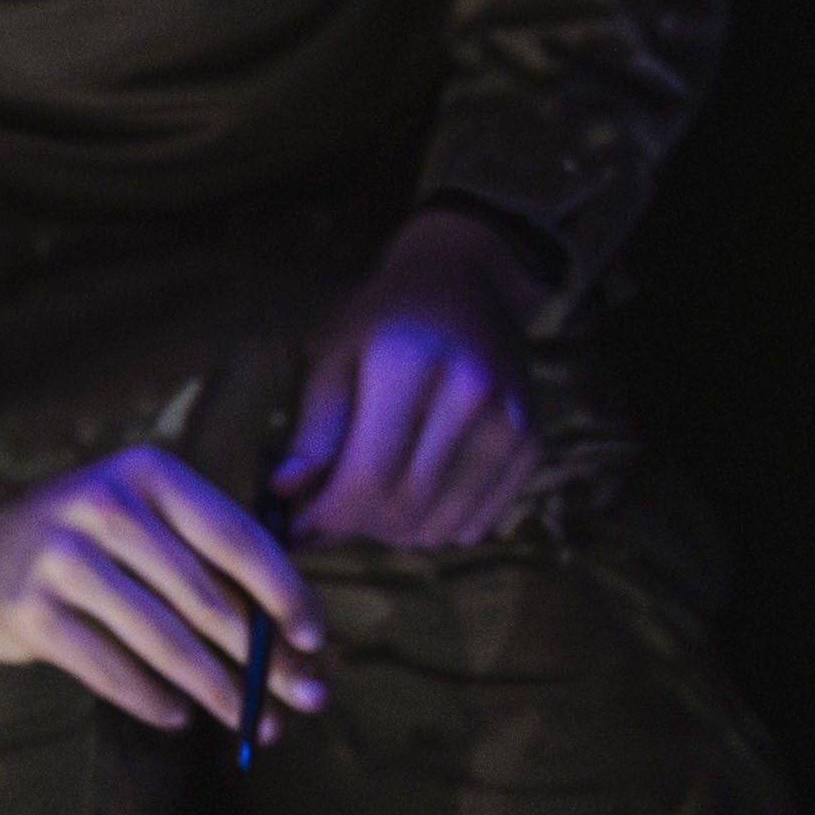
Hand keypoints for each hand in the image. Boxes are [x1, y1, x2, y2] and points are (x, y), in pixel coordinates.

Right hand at [0, 440, 320, 737]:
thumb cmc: (84, 539)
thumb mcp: (142, 521)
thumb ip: (207, 567)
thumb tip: (290, 643)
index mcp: (148, 474)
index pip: (235, 537)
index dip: (284, 593)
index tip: (315, 639)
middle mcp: (105, 505)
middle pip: (206, 598)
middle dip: (261, 658)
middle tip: (300, 698)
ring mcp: (63, 558)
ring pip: (164, 640)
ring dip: (216, 689)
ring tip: (247, 719)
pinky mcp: (32, 612)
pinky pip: (111, 668)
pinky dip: (153, 700)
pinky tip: (178, 716)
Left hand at [277, 209, 544, 547]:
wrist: (467, 281)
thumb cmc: (384, 318)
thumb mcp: (334, 356)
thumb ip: (314, 431)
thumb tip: (284, 494)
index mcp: (411, 364)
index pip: (367, 476)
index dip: (324, 517)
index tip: (294, 529)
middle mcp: (472, 397)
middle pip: (404, 508)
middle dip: (354, 526)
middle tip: (325, 514)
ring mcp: (510, 426)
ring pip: (439, 528)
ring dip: (392, 532)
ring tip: (368, 496)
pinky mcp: (531, 448)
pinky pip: (474, 526)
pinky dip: (434, 526)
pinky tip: (411, 490)